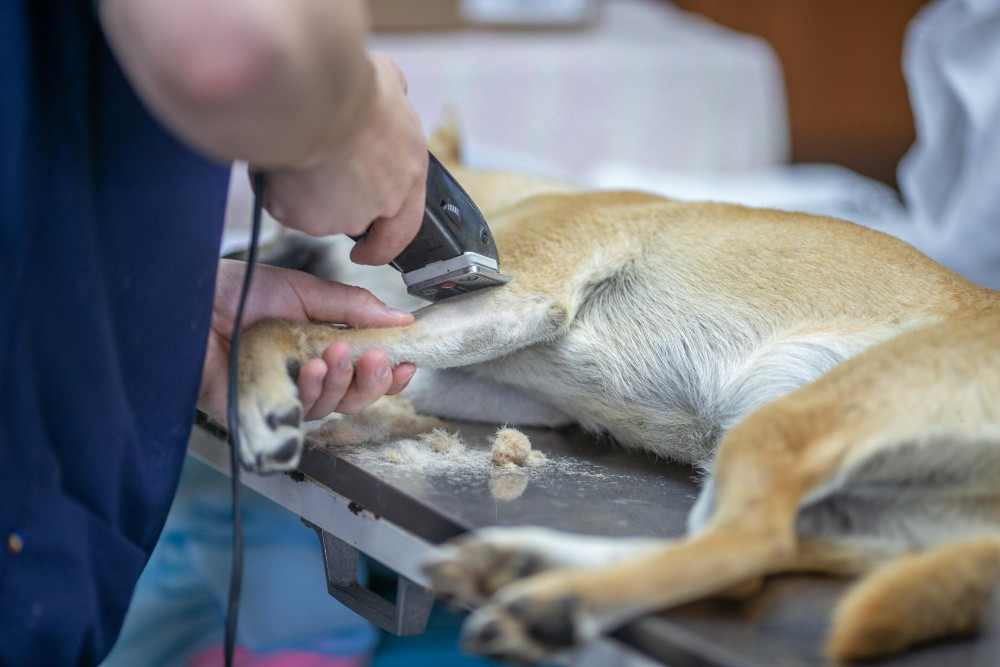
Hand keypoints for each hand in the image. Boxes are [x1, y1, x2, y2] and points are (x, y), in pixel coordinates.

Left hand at [198, 259, 416, 421]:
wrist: (193, 298)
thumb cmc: (240, 293)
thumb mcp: (307, 292)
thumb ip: (355, 307)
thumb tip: (401, 320)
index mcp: (320, 351)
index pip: (363, 375)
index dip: (387, 375)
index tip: (406, 363)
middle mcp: (304, 379)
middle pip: (353, 399)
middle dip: (370, 381)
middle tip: (374, 358)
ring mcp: (281, 397)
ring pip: (328, 408)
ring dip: (340, 383)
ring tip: (335, 354)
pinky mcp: (258, 413)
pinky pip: (296, 415)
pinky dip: (310, 392)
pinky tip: (311, 369)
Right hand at [257, 54, 427, 265]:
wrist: (311, 98)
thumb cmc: (349, 87)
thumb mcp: (390, 81)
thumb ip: (393, 96)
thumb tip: (391, 90)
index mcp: (408, 175)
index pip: (404, 227)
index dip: (385, 243)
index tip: (369, 251)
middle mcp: (380, 203)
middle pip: (354, 214)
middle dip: (334, 194)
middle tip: (316, 159)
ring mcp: (342, 216)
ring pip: (316, 210)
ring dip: (305, 186)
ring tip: (298, 146)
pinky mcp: (304, 218)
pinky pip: (284, 205)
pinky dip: (278, 187)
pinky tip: (278, 158)